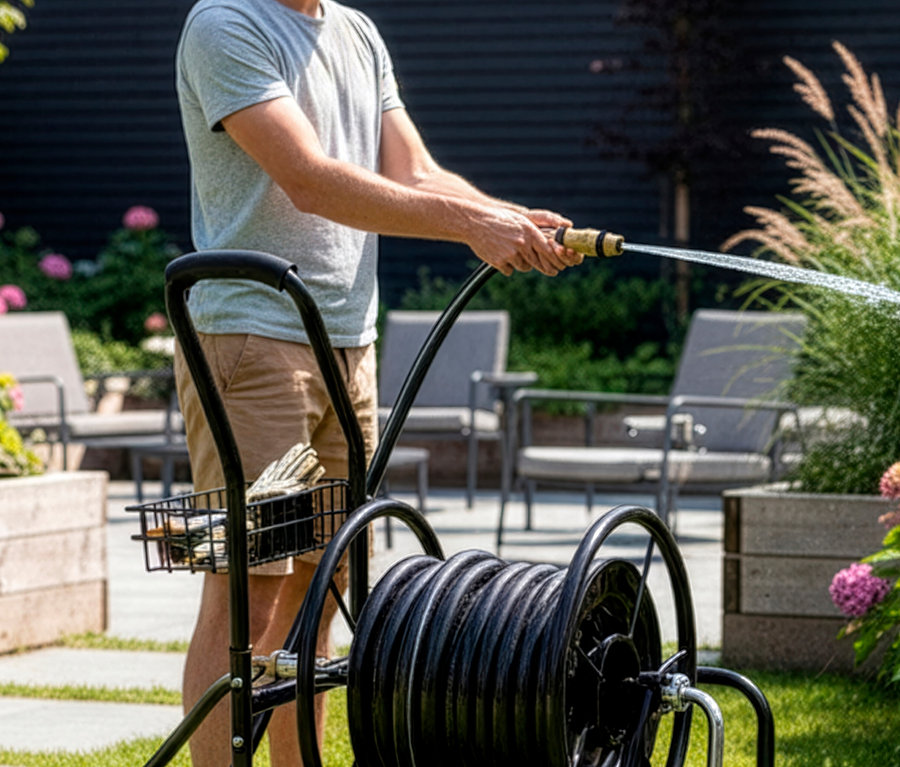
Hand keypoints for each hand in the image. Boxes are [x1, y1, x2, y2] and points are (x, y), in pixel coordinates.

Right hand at [466, 207, 582, 276]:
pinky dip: (505, 266)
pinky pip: (508, 270)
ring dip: (519, 263)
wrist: (474, 221)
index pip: (547, 250)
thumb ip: (533, 233)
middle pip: (536, 262)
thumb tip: (546, 245)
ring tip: (508, 251)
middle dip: (536, 263)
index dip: (552, 260)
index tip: (556, 266)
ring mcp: (510, 253)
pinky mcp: (499, 261)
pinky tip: (498, 254)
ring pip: (522, 267)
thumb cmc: (498, 219)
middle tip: (533, 262)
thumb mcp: (519, 221)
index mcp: (529, 232)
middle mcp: (522, 243)